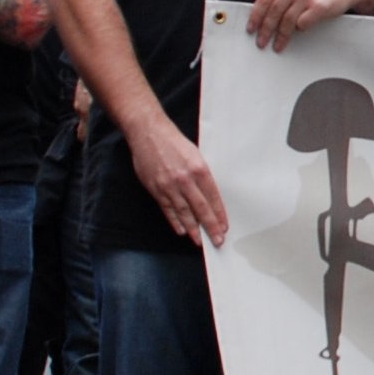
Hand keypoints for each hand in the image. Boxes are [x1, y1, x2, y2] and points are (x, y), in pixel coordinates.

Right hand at [128, 111, 229, 244]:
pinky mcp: (156, 189)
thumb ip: (201, 174)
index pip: (213, 197)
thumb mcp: (195, 154)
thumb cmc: (173, 142)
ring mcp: (169, 186)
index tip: (224, 226)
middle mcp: (185, 179)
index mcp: (198, 168)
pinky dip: (175, 221)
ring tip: (200, 241)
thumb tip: (209, 194)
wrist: (148, 133)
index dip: (219, 214)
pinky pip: (168, 209)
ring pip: (184, 212)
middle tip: (217, 241)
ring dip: (193, 229)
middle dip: (210, 227)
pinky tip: (181, 230)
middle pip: (200, 208)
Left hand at [248, 0, 365, 50]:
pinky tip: (299, 32)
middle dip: (265, 30)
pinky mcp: (319, 7)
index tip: (251, 28)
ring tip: (278, 45)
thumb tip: (264, 14)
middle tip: (261, 42)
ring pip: (286, 21)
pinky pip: (302, 24)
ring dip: (280, 37)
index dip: (255, 16)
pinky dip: (299, 30)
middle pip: (273, 12)